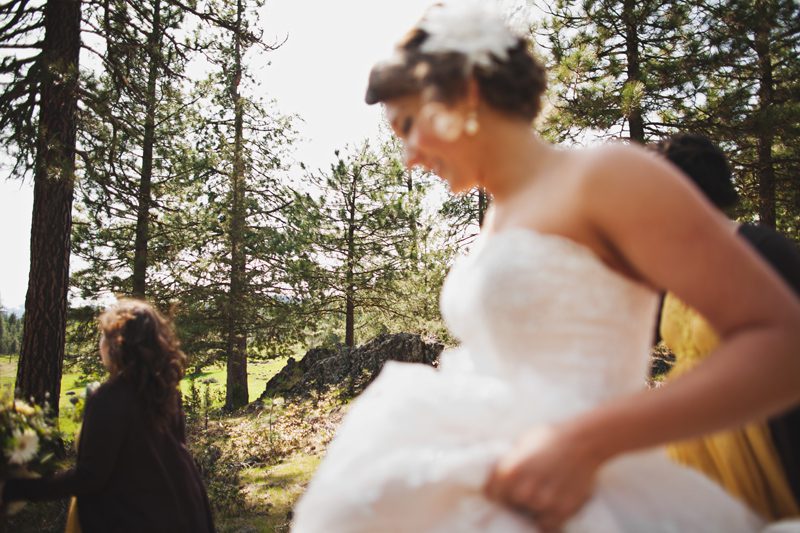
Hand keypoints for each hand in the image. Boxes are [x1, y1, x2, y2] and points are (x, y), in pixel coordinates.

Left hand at [484, 425, 601, 531]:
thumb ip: (509, 462)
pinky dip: (548, 520)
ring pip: (528, 516)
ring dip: (532, 509)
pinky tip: (551, 510)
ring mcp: (543, 502)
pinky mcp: (562, 510)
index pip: (490, 494)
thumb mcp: (522, 443)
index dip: (496, 492)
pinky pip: (547, 525)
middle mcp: (524, 489)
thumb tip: (498, 474)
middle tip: (525, 492)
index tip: (502, 491)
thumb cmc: (551, 438)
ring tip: (541, 497)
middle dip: (515, 500)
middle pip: (510, 505)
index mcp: (509, 471)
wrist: (584, 441)